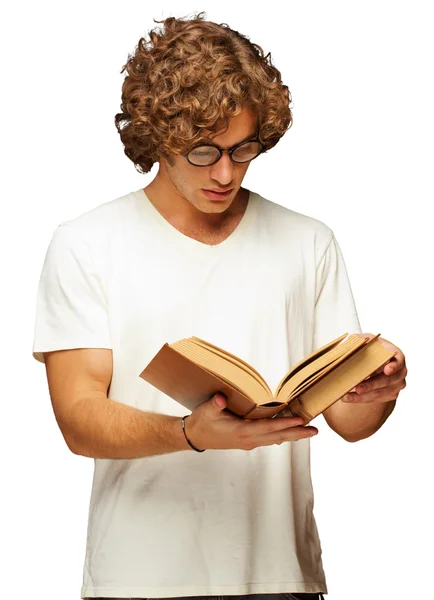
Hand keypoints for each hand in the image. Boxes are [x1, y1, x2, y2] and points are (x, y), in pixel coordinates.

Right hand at [185, 393, 318, 450]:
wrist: (194, 436)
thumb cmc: (201, 422)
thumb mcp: (206, 411)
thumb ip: (215, 404)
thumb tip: (221, 399)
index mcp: (242, 432)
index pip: (268, 428)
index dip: (285, 424)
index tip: (300, 421)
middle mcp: (249, 439)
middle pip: (278, 436)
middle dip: (297, 433)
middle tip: (315, 431)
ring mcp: (249, 441)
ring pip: (275, 439)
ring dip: (292, 435)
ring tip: (308, 432)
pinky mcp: (248, 440)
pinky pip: (269, 438)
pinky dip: (282, 435)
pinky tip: (289, 433)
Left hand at [341, 333, 406, 403]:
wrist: (377, 361)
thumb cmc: (373, 348)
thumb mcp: (368, 340)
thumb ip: (361, 339)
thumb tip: (352, 339)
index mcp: (397, 356)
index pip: (398, 361)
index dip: (393, 366)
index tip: (387, 370)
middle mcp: (400, 372)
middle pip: (387, 380)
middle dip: (371, 385)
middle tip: (358, 388)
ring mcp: (396, 385)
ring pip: (380, 393)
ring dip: (362, 396)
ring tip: (346, 396)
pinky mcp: (389, 395)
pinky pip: (375, 399)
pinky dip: (360, 399)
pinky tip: (347, 397)